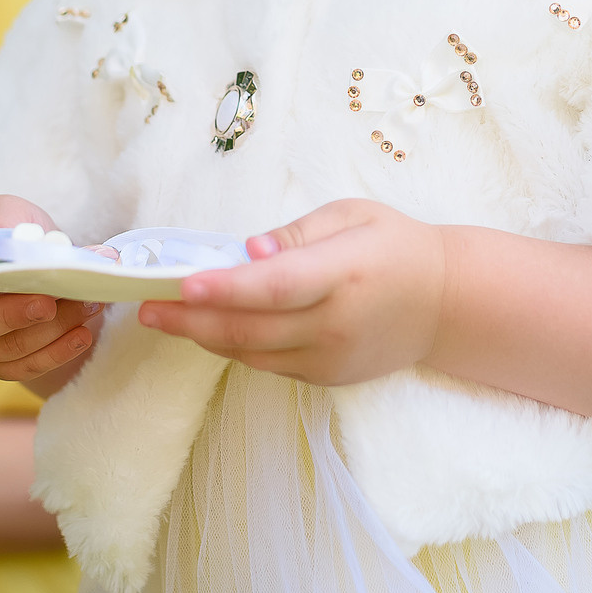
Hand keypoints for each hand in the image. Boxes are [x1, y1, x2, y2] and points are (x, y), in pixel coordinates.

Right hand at [0, 196, 101, 389]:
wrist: (37, 262)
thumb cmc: (10, 231)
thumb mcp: (5, 212)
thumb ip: (3, 224)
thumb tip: (10, 246)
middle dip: (11, 315)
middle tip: (48, 301)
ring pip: (5, 349)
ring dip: (49, 329)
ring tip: (85, 304)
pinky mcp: (2, 366)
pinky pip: (27, 367)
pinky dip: (58, 351)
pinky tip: (83, 333)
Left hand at [141, 199, 447, 386]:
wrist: (446, 303)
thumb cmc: (395, 246)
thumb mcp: (354, 215)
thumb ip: (298, 232)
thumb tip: (247, 252)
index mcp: (345, 273)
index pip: (275, 286)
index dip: (226, 289)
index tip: (181, 283)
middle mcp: (336, 322)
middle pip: (251, 328)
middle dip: (191, 318)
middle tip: (145, 306)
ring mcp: (331, 357)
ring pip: (252, 353)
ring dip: (204, 334)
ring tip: (164, 315)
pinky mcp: (327, 377)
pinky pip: (269, 364)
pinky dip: (236, 346)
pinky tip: (210, 327)